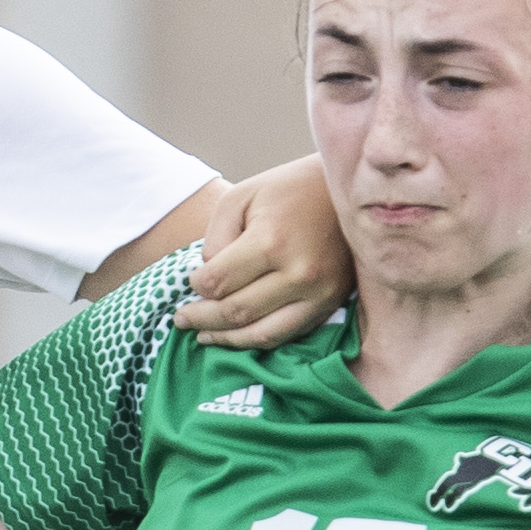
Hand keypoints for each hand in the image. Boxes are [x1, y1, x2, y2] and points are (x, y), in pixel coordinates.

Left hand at [171, 154, 353, 347]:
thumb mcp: (241, 197)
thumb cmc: (288, 190)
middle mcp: (299, 273)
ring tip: (203, 335)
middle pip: (235, 312)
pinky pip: (287, 334)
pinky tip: (237, 334)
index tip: (191, 282)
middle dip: (201, 318)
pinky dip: (257, 338)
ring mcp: (319, 293)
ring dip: (226, 339)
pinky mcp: (331, 303)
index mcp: (272, 241)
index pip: (217, 282)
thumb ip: (216, 238)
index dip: (196, 286)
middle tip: (180, 319)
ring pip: (261, 333)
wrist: (350, 190)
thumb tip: (208, 281)